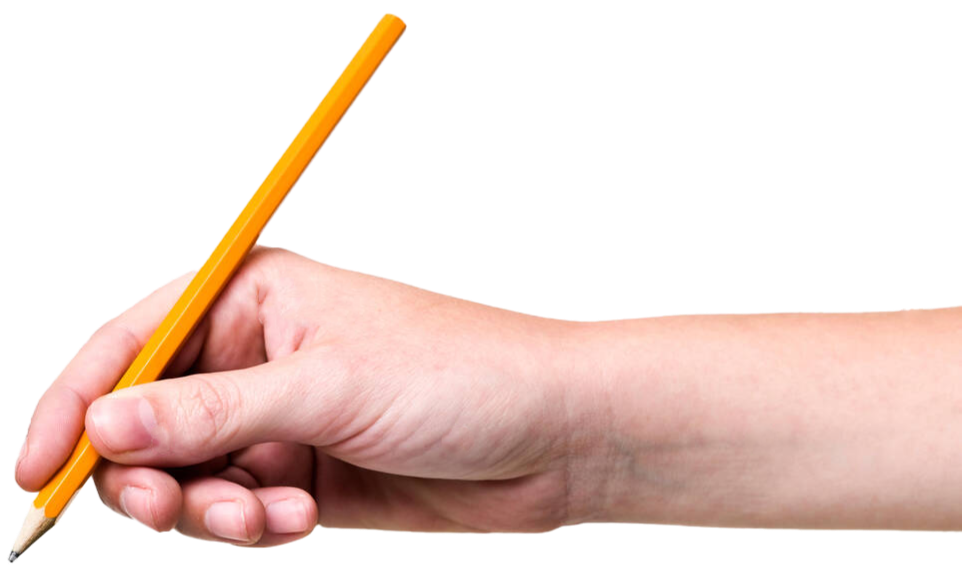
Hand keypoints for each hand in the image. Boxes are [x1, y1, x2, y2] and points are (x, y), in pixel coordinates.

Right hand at [13, 246, 590, 546]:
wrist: (547, 435)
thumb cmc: (458, 375)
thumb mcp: (325, 388)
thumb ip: (209, 413)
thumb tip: (102, 428)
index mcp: (256, 297)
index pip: (131, 341)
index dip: (74, 402)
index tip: (36, 468)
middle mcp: (259, 354)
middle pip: (147, 418)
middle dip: (148, 471)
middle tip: (170, 506)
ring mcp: (279, 417)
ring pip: (189, 473)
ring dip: (207, 505)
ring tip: (263, 514)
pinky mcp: (302, 473)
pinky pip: (238, 504)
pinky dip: (250, 522)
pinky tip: (294, 517)